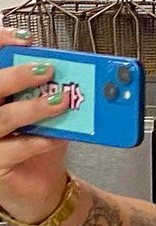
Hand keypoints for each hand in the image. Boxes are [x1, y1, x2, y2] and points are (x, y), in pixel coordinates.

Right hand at [0, 28, 69, 222]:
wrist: (43, 185)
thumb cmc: (40, 143)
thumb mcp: (49, 112)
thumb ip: (54, 90)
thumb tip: (78, 70)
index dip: (0, 45)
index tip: (22, 40)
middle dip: (16, 75)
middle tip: (46, 69)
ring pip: (0, 119)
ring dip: (33, 108)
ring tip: (60, 101)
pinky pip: (12, 150)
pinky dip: (39, 140)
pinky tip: (57, 136)